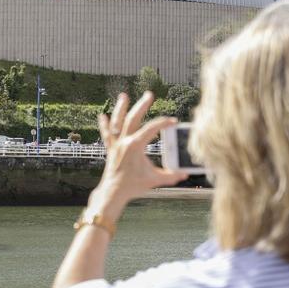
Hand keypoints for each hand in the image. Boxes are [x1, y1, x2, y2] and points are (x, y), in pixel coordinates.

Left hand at [87, 92, 188, 222]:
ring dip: (120, 108)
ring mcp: (116, 144)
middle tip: (150, 94)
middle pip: (133, 119)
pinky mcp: (111, 149)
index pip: (151, 129)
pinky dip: (105, 125)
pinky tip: (102, 115)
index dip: (163, 123)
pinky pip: (107, 134)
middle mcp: (124, 142)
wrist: (113, 192)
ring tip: (124, 95)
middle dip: (142, 106)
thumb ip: (171, 176)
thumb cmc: (133, 186)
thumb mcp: (155, 180)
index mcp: (135, 146)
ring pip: (117, 122)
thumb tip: (186, 174)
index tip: (173, 122)